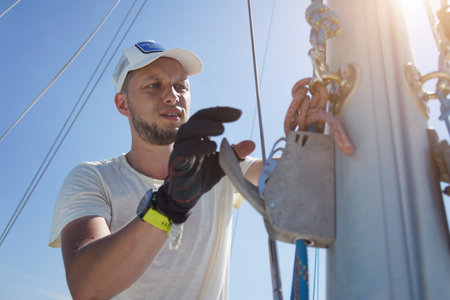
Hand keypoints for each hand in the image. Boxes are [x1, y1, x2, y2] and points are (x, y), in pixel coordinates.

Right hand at [155, 107, 253, 223]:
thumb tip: (251, 144)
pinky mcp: (175, 163)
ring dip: (204, 127)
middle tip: (229, 121)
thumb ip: (235, 153)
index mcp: (197, 135)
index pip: (206, 117)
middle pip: (196, 120)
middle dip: (213, 116)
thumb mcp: (223, 163)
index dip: (221, 112)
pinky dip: (197, 146)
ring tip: (221, 129)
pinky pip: (183, 150)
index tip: (239, 113)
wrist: (188, 195)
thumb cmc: (203, 174)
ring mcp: (179, 149)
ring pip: (186, 131)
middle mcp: (187, 139)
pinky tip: (212, 147)